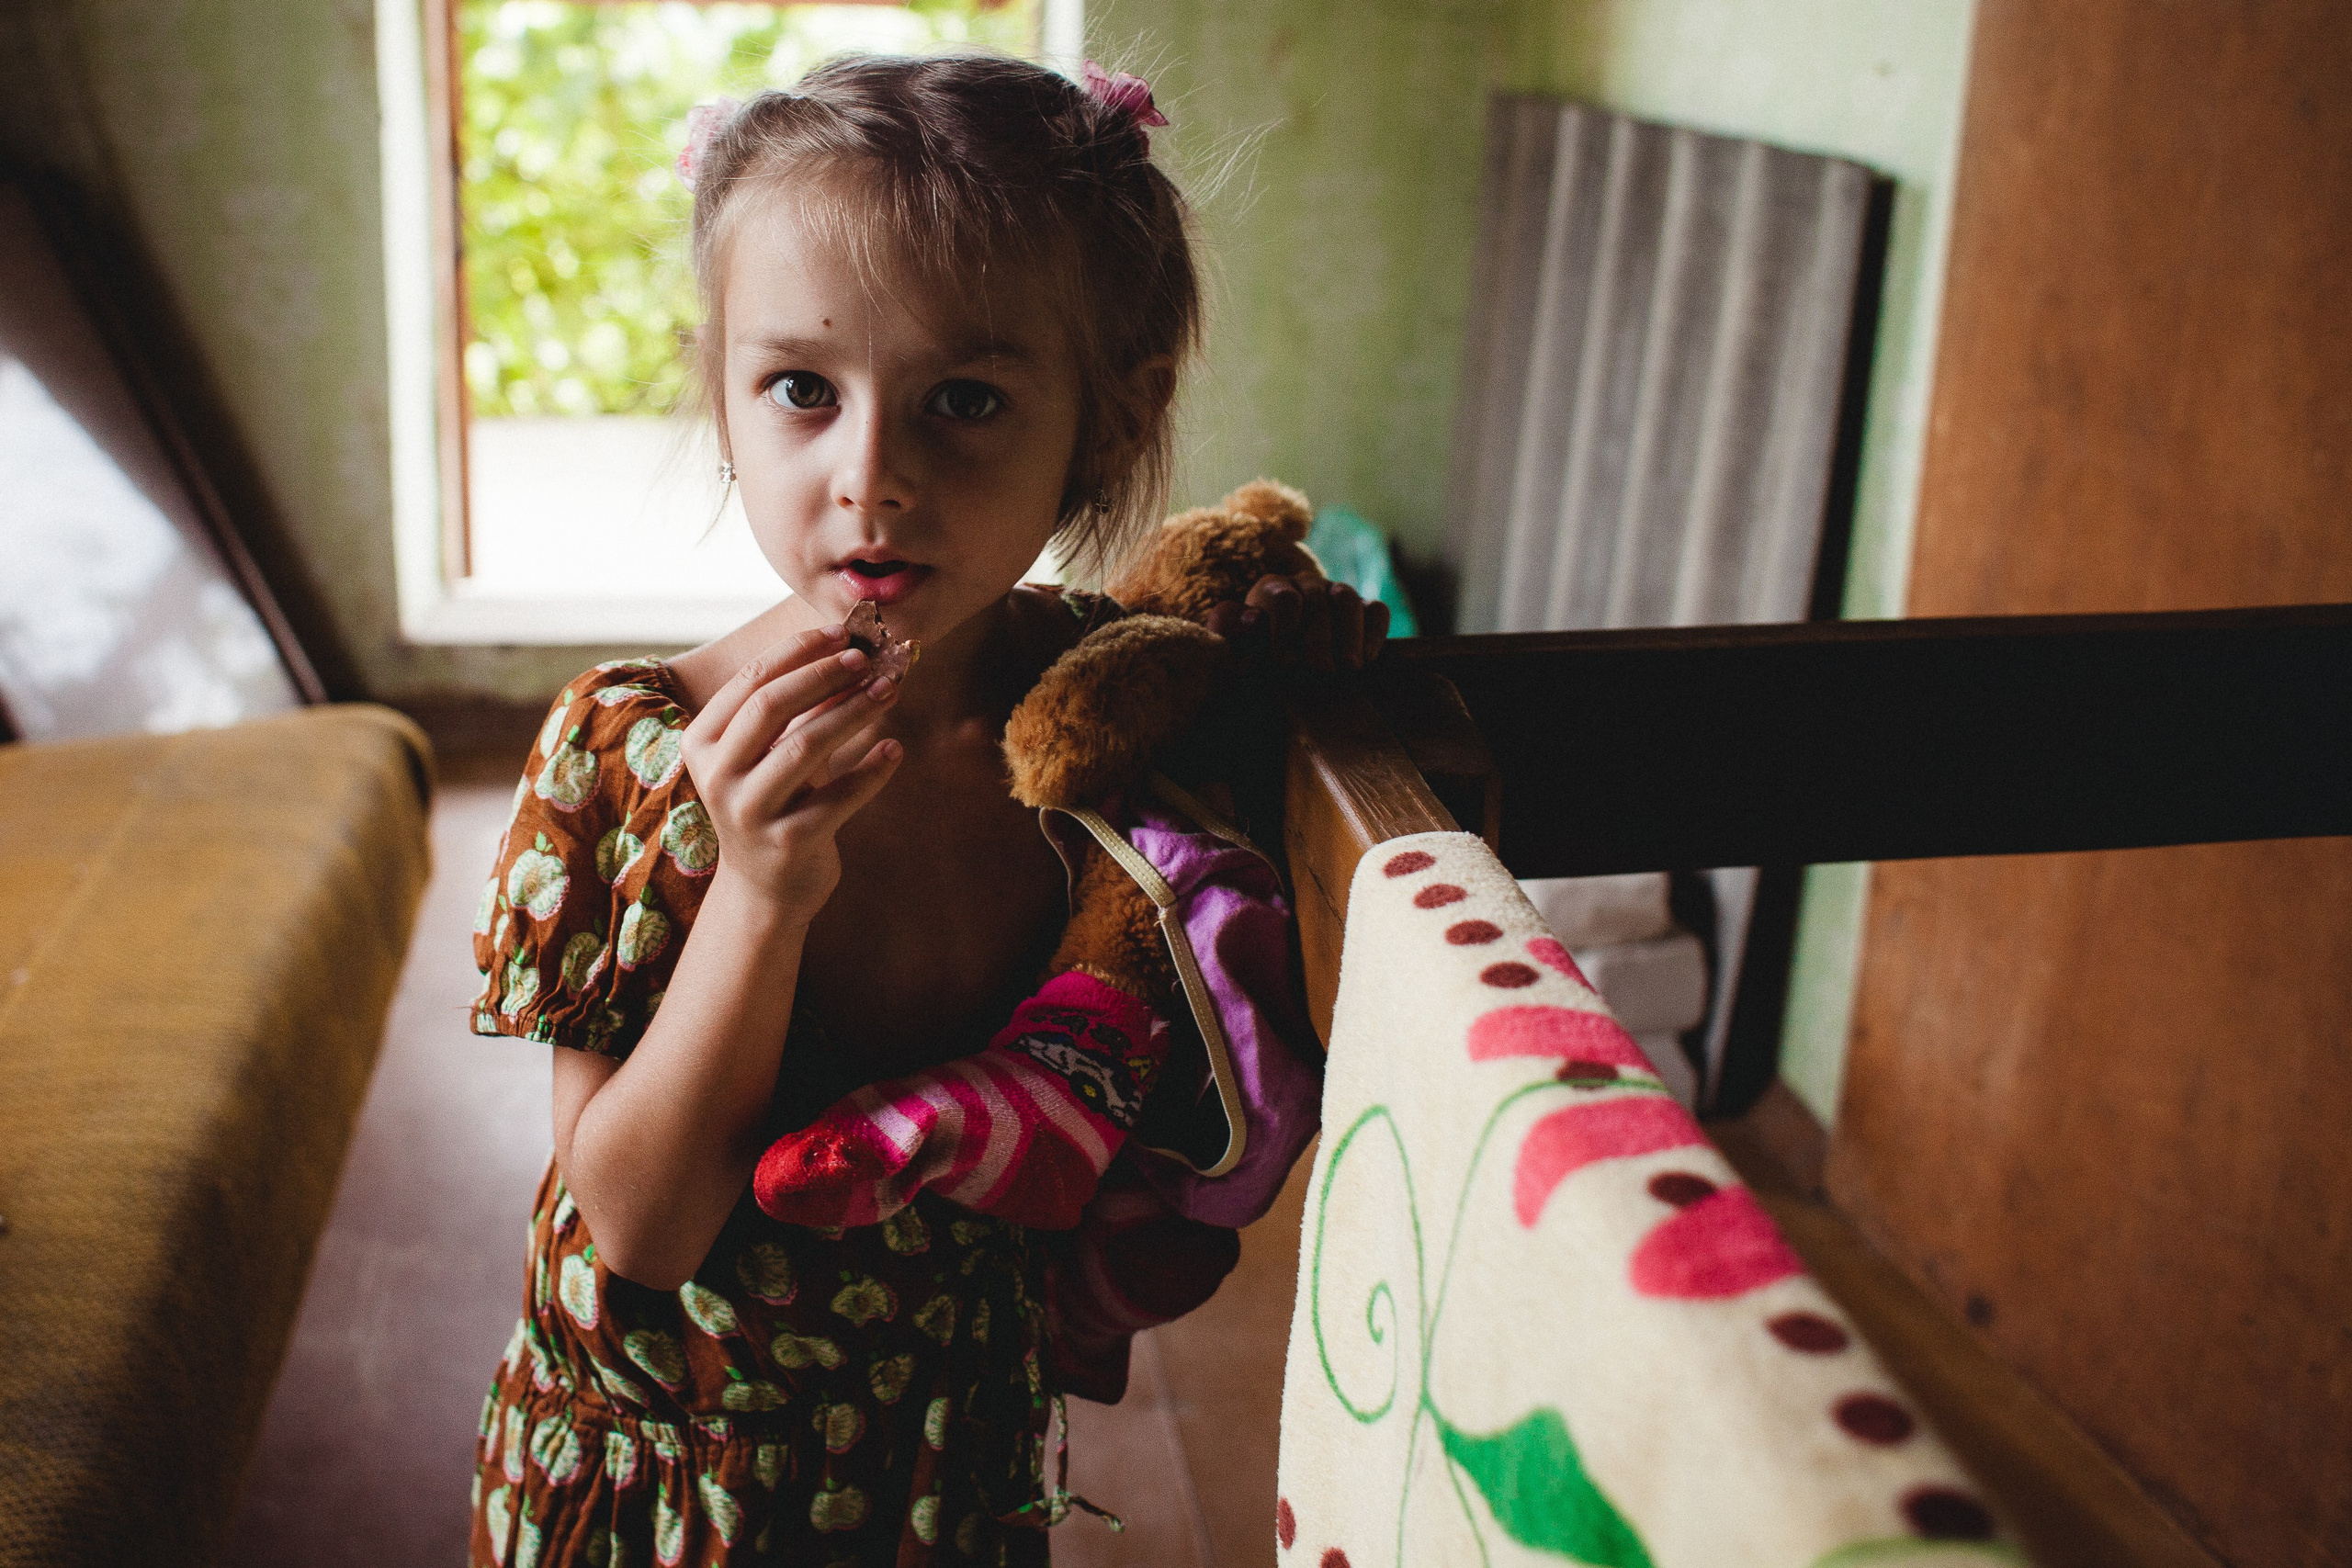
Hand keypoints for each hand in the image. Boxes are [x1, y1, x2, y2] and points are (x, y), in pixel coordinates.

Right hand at [679, 623, 903, 915]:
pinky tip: (895, 749)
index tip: (843, 635)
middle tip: (869, 660)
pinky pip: (839, 797)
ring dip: (854, 712)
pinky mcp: (788, 843)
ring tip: (890, 691)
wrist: (766, 887)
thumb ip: (797, 708)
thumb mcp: (770, 753)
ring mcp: (749, 812)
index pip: (751, 680)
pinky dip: (872, 770)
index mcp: (703, 742)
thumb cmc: (773, 801)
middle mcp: (717, 775)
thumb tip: (853, 651)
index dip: (799, 651)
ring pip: (806, 745)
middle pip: (771, 705)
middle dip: (825, 675)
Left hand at [1202, 575, 1390, 672]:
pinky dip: (1374, 632)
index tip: (1285, 663)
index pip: (1282, 598)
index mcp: (1270, 589)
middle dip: (1319, 637)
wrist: (1288, 674)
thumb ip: (1237, 637)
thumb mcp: (1240, 653)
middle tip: (1321, 671)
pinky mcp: (1364, 609)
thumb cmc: (1259, 663)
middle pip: (1315, 598)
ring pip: (1347, 599)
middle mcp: (1304, 584)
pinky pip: (1376, 611)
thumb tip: (1251, 620)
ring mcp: (1336, 593)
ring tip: (1349, 668)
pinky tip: (1368, 659)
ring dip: (1349, 634)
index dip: (1284, 629)